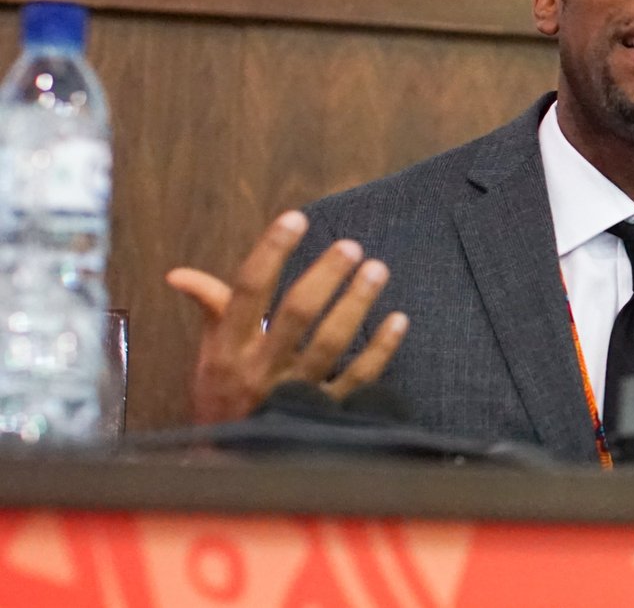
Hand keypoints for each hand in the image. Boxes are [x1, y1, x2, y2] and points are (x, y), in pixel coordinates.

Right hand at [166, 210, 409, 424]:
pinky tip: (398, 320)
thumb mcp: (209, 356)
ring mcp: (296, 392)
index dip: (271, 252)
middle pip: (296, 314)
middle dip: (324, 277)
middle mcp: (262, 369)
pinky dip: (381, 350)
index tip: (296, 219)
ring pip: (330, 343)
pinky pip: (358, 378)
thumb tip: (180, 274)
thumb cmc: (223, 402)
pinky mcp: (325, 412)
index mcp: (229, 349)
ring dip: (356, 305)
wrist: (231, 468)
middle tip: (349, 246)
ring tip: (376, 269)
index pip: (248, 291)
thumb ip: (211, 310)